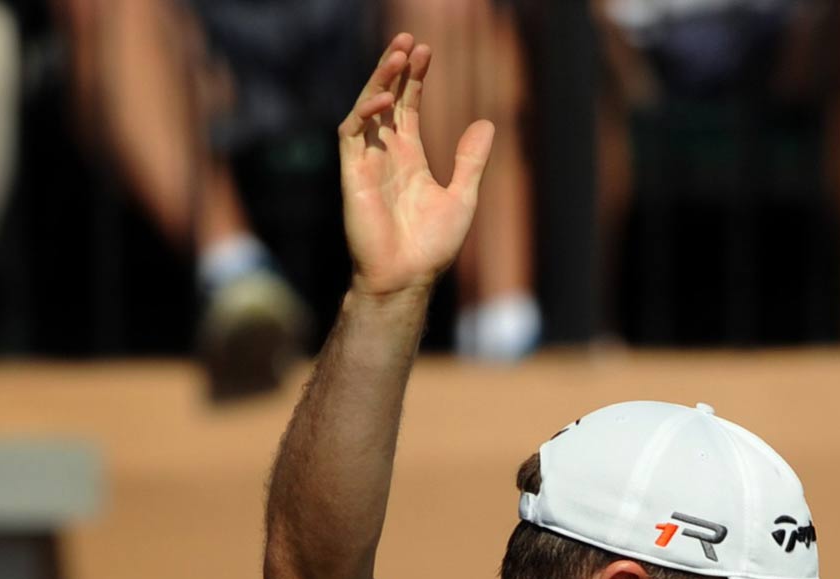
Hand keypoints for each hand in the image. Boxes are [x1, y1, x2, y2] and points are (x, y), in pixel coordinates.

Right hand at [339, 34, 494, 299]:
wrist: (407, 278)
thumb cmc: (431, 247)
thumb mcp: (461, 197)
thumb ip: (470, 160)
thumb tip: (487, 123)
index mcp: (409, 158)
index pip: (408, 107)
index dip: (415, 79)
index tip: (425, 51)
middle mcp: (385, 155)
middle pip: (387, 99)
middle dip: (395, 69)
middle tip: (408, 40)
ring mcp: (367, 162)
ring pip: (367, 109)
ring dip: (379, 81)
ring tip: (397, 56)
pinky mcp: (352, 174)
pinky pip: (352, 134)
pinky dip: (366, 114)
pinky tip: (386, 100)